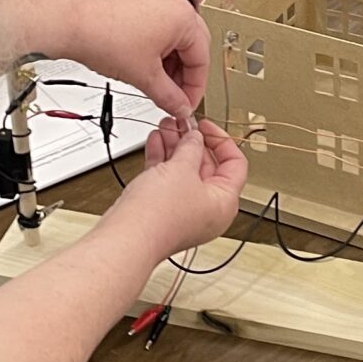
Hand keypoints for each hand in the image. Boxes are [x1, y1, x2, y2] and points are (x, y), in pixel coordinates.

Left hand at [77, 0, 209, 119]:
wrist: (71, 24)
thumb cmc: (104, 37)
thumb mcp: (145, 76)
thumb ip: (170, 97)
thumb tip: (181, 107)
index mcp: (184, 17)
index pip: (202, 60)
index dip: (194, 88)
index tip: (186, 105)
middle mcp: (174, 5)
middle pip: (192, 49)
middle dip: (183, 77)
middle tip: (174, 99)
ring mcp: (157, 2)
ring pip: (175, 42)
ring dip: (170, 67)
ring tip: (157, 86)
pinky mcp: (141, 6)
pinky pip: (160, 33)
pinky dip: (157, 53)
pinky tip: (147, 70)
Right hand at [117, 118, 248, 258]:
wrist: (128, 237)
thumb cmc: (160, 216)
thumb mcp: (182, 168)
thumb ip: (191, 147)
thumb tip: (195, 137)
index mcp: (224, 202)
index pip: (234, 164)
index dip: (221, 140)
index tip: (206, 126)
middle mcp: (208, 210)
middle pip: (207, 166)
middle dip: (192, 141)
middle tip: (182, 124)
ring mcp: (184, 211)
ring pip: (184, 171)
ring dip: (176, 147)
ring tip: (166, 127)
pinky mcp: (163, 210)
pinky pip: (167, 180)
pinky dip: (162, 160)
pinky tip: (156, 142)